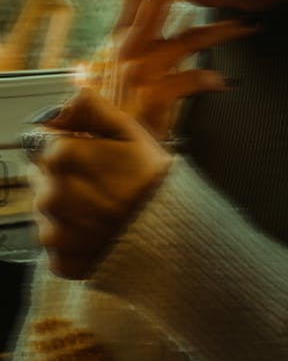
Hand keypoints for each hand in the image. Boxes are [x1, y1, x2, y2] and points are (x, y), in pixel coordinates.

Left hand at [30, 89, 170, 278]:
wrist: (172, 232)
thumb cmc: (152, 181)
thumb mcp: (128, 130)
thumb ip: (90, 107)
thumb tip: (65, 101)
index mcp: (62, 157)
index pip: (42, 140)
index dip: (68, 142)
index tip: (91, 151)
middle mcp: (50, 195)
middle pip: (42, 174)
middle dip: (65, 172)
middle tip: (102, 178)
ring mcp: (53, 231)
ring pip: (48, 208)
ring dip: (67, 204)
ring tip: (102, 205)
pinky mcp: (59, 259)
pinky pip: (55, 241)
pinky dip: (72, 235)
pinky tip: (97, 228)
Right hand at [110, 0, 254, 137]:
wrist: (114, 144)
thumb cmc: (128, 97)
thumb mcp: (129, 58)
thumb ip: (145, 27)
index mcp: (123, 33)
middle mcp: (129, 47)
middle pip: (159, 0)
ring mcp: (141, 70)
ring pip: (189, 38)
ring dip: (223, 31)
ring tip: (249, 26)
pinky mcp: (154, 95)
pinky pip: (188, 79)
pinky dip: (207, 79)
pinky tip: (223, 81)